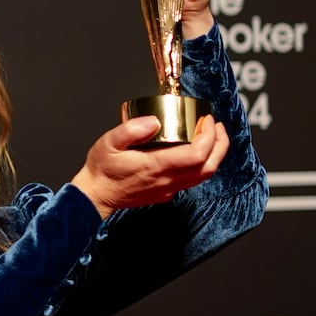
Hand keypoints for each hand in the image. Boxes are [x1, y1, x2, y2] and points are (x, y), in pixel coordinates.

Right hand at [69, 113, 230, 217]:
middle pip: (208, 167)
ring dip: (214, 156)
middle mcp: (167, 180)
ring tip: (211, 137)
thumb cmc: (101, 170)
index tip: (206, 120)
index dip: (208, 136)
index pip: (197, 154)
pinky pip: (193, 180)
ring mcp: (168, 188)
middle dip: (220, 145)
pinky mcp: (166, 192)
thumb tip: (153, 121)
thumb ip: (130, 129)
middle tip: (217, 126)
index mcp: (156, 166)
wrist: (96, 196)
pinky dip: (202, 164)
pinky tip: (195, 152)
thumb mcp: (109, 142)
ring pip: (204, 176)